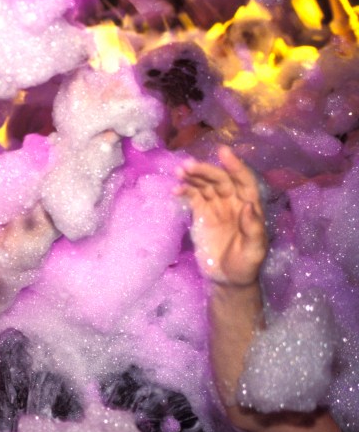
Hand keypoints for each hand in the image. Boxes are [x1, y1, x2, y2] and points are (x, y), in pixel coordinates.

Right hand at [175, 146, 266, 286]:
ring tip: (179, 171)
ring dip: (193, 176)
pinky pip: (193, 197)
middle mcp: (233, 202)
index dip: (234, 166)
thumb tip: (247, 205)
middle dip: (205, 170)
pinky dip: (184, 191)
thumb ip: (253, 229)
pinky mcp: (202, 214)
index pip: (243, 181)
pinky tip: (175, 189)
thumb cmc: (245, 265)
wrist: (227, 279)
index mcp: (250, 207)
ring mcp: (216, 207)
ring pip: (205, 185)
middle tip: (188, 165)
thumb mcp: (254, 251)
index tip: (222, 152)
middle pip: (220, 180)